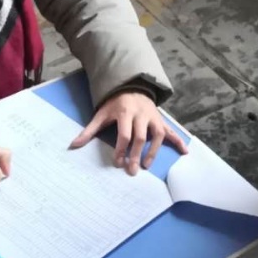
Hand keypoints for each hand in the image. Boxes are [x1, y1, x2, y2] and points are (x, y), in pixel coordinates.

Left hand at [69, 91, 187, 174]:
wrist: (131, 86)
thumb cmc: (114, 103)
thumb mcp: (101, 114)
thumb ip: (89, 130)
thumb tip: (73, 145)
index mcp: (126, 112)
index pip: (125, 133)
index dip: (121, 149)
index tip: (117, 162)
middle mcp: (142, 114)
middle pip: (141, 136)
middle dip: (137, 154)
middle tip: (132, 171)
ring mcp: (153, 117)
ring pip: (158, 134)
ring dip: (154, 151)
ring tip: (147, 165)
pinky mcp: (160, 120)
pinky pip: (171, 130)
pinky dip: (178, 141)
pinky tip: (184, 152)